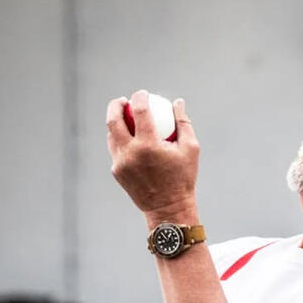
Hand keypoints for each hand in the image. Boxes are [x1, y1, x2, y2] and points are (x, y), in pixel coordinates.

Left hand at [106, 91, 198, 223]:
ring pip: (111, 135)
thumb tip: (177, 102)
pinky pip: (115, 149)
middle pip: (114, 120)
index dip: (140, 97)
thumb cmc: (183, 177)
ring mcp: (120, 163)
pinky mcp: (117, 171)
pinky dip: (119, 138)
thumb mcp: (190, 149)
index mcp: (148, 145)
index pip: (139, 111)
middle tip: (124, 100)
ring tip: (124, 115)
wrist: (168, 208)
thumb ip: (183, 122)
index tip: (143, 94)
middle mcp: (130, 152)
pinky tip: (127, 134)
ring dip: (115, 121)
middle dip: (116, 104)